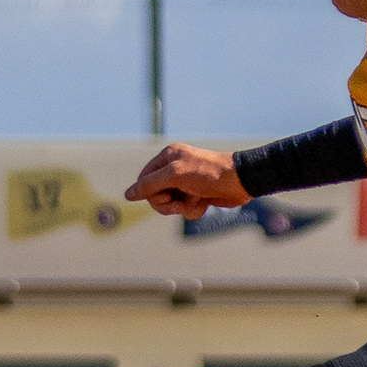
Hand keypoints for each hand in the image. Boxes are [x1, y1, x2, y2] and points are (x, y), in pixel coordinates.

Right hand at [124, 143, 248, 221]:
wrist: (239, 182)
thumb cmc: (208, 173)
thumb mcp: (175, 175)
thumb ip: (149, 185)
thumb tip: (128, 194)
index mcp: (167, 157)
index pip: (144, 180)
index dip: (151, 193)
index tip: (164, 195)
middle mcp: (175, 169)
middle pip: (155, 195)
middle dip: (168, 203)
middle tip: (180, 201)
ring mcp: (185, 183)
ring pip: (170, 205)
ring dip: (183, 207)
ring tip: (196, 199)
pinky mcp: (196, 195)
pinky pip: (185, 209)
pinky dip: (193, 209)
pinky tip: (204, 203)